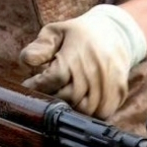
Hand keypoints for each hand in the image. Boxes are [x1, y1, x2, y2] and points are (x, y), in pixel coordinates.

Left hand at [19, 4, 146, 118]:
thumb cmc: (78, 34)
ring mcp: (110, 80)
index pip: (55, 77)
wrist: (114, 32)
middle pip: (70, 96)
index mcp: (78, 51)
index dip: (39, 85)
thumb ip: (39, 47)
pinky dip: (89, 114)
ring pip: (87, 109)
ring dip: (71, 108)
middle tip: (46, 92)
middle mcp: (96, 67)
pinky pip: (103, 113)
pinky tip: (79, 102)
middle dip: (53, 98)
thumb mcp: (55, 32)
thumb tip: (26, 61)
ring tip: (62, 97)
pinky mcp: (120, 90)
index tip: (29, 85)